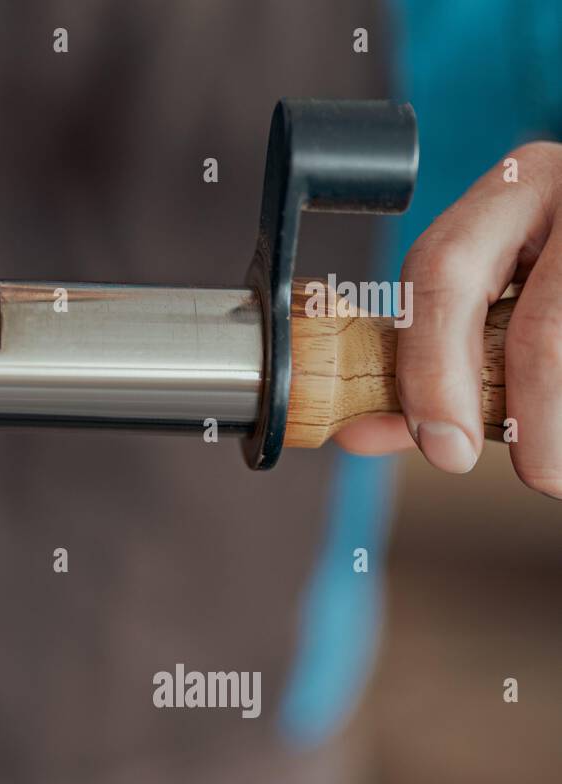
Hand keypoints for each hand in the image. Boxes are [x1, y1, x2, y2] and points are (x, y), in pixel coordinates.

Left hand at [335, 141, 561, 496]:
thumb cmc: (559, 271)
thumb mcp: (501, 288)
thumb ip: (432, 357)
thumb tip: (364, 430)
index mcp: (516, 188)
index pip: (442, 271)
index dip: (431, 372)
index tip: (441, 448)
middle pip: (540, 330)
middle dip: (527, 420)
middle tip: (533, 474)